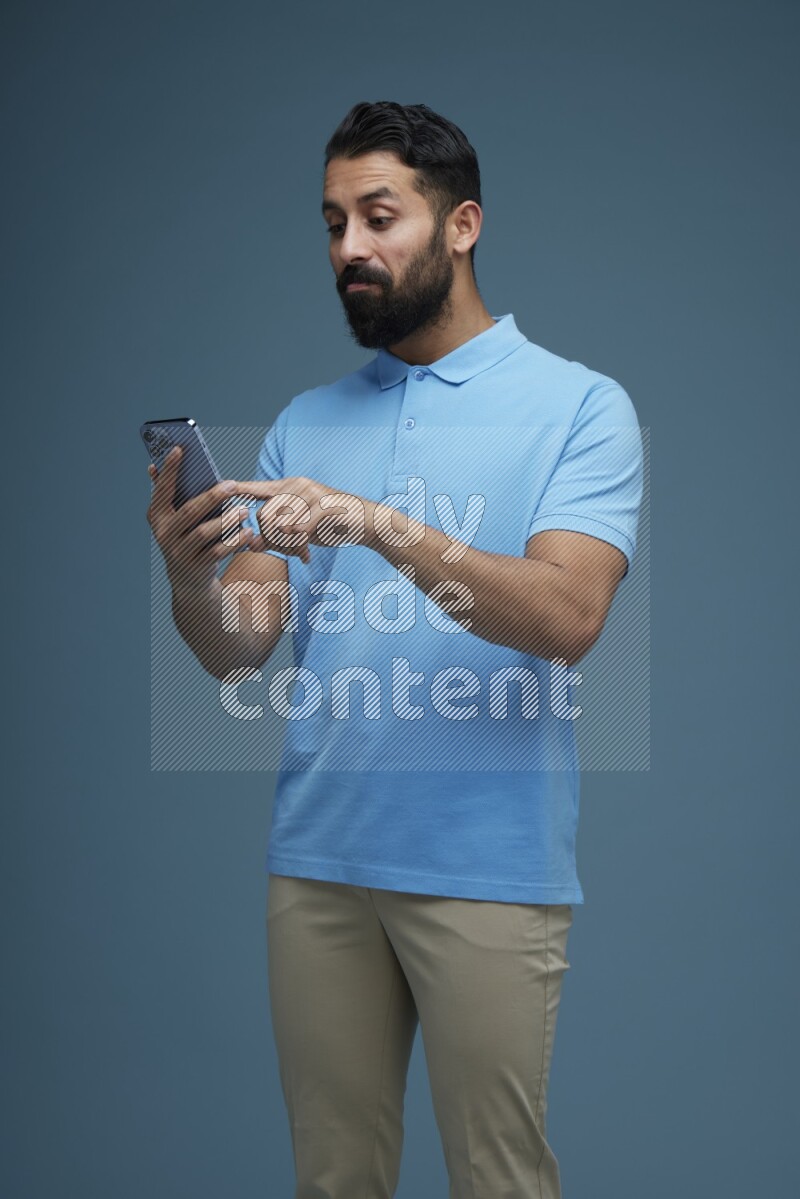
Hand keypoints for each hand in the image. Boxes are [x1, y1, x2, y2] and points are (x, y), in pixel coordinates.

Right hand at [146, 446, 253, 591]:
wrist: (188, 579)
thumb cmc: (185, 537)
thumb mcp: (174, 518)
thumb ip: (168, 493)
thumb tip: (153, 466)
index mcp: (157, 516)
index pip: (162, 490)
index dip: (170, 470)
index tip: (179, 448)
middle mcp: (164, 533)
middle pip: (189, 511)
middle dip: (212, 497)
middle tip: (233, 485)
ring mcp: (179, 551)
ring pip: (203, 533)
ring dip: (226, 520)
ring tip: (245, 510)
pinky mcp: (196, 566)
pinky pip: (217, 551)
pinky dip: (234, 541)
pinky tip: (248, 532)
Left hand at [240, 476, 374, 563]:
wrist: (365, 523)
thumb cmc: (330, 525)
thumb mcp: (299, 530)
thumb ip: (275, 536)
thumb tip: (250, 545)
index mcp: (290, 487)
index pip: (258, 488)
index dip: (240, 489)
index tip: (222, 487)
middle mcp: (298, 486)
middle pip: (264, 515)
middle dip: (270, 540)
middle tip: (288, 552)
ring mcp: (310, 494)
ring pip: (279, 525)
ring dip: (286, 547)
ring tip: (299, 553)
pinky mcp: (322, 506)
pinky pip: (297, 532)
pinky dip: (299, 548)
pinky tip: (307, 556)